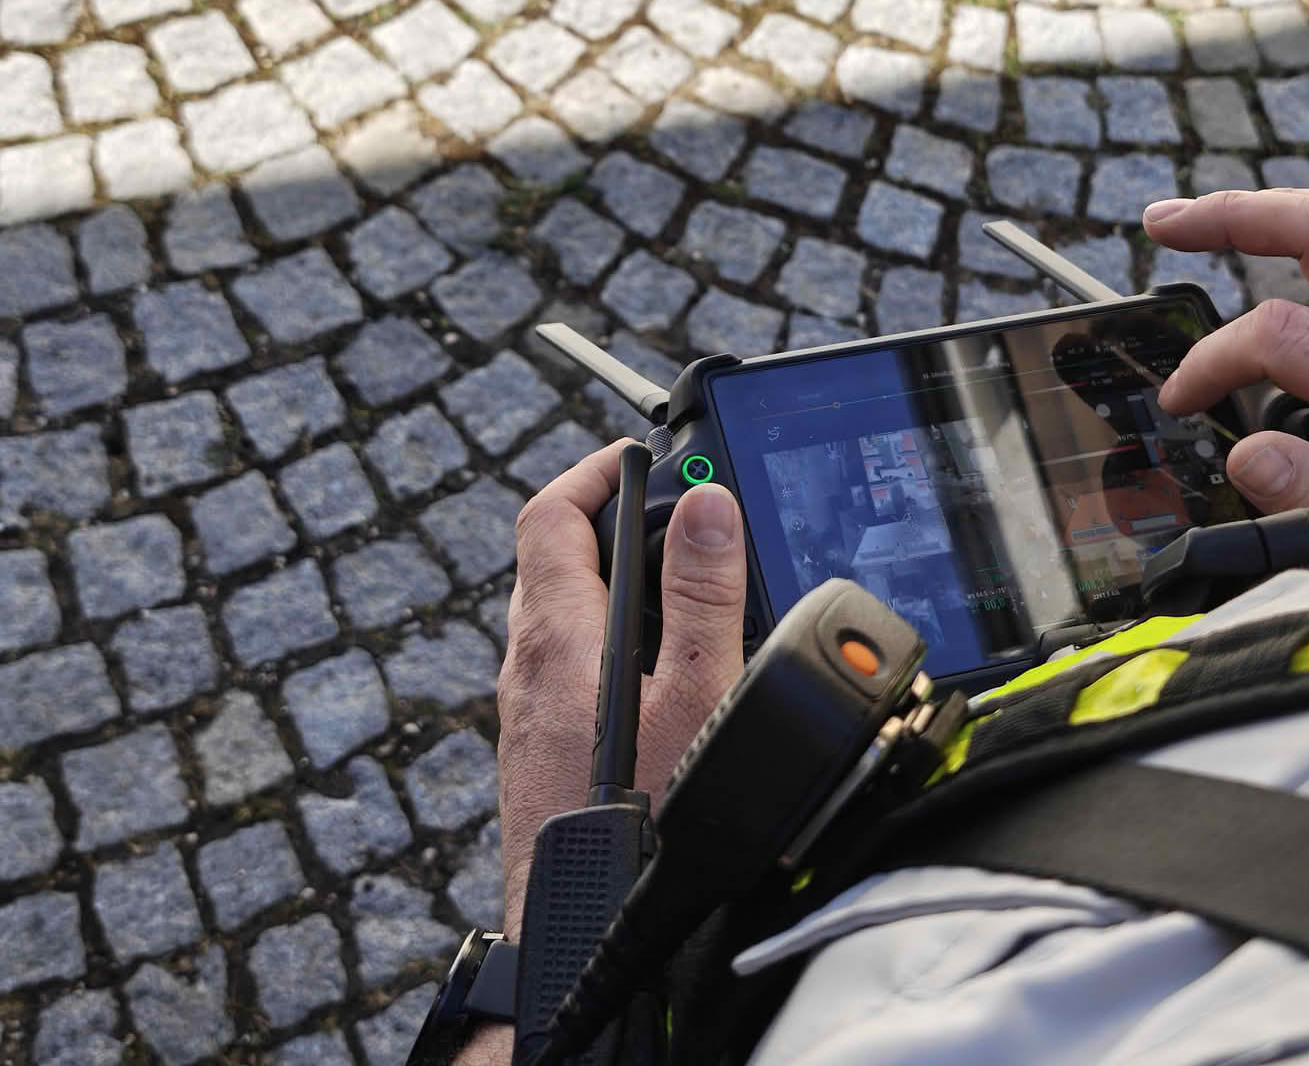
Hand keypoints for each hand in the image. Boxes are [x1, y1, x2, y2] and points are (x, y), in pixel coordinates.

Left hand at [457, 441, 747, 1063]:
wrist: (580, 928)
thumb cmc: (638, 823)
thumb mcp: (694, 695)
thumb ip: (704, 598)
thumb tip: (707, 506)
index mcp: (554, 636)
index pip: (550, 515)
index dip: (594, 471)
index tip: (644, 454)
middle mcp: (528, 667)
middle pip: (555, 560)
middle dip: (618, 523)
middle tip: (683, 513)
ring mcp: (530, 712)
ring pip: (565, 616)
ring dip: (620, 584)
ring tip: (691, 588)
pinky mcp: (544, 752)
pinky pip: (573, 667)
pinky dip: (617, 642)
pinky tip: (671, 677)